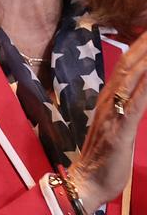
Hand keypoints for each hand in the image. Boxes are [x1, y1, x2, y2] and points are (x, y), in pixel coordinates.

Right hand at [69, 31, 146, 206]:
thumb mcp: (116, 127)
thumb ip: (123, 107)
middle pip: (129, 64)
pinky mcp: (120, 129)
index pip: (125, 66)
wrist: (86, 181)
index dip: (139, 46)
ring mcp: (113, 113)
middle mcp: (109, 100)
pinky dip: (146, 84)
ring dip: (145, 57)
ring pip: (132, 77)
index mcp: (108, 99)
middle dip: (144, 44)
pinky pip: (136, 102)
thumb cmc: (102, 157)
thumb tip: (134, 91)